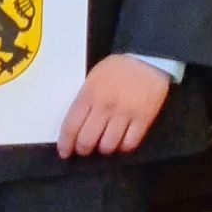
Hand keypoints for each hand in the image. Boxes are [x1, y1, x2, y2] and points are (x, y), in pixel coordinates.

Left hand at [60, 55, 174, 156]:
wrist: (147, 59)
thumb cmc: (117, 69)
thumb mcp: (93, 79)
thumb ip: (84, 101)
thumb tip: (77, 126)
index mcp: (89, 95)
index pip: (71, 126)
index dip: (66, 144)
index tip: (65, 153)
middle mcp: (104, 107)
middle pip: (87, 140)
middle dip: (83, 150)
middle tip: (85, 149)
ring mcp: (124, 114)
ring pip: (108, 146)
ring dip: (104, 149)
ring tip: (105, 143)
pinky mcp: (143, 119)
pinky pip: (129, 144)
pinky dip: (123, 147)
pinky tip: (121, 141)